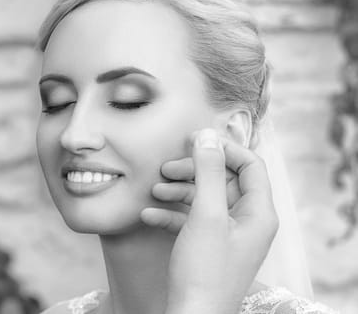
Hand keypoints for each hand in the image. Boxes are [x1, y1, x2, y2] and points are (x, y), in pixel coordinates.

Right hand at [140, 129, 277, 313]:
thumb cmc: (204, 272)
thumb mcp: (206, 215)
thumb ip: (209, 172)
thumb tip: (208, 135)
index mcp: (258, 213)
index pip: (250, 165)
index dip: (223, 150)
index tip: (194, 142)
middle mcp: (247, 222)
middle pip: (223, 180)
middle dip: (193, 171)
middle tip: (166, 167)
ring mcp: (228, 235)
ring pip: (205, 199)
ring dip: (179, 191)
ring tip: (154, 189)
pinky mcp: (209, 247)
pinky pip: (193, 220)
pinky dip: (172, 214)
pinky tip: (149, 215)